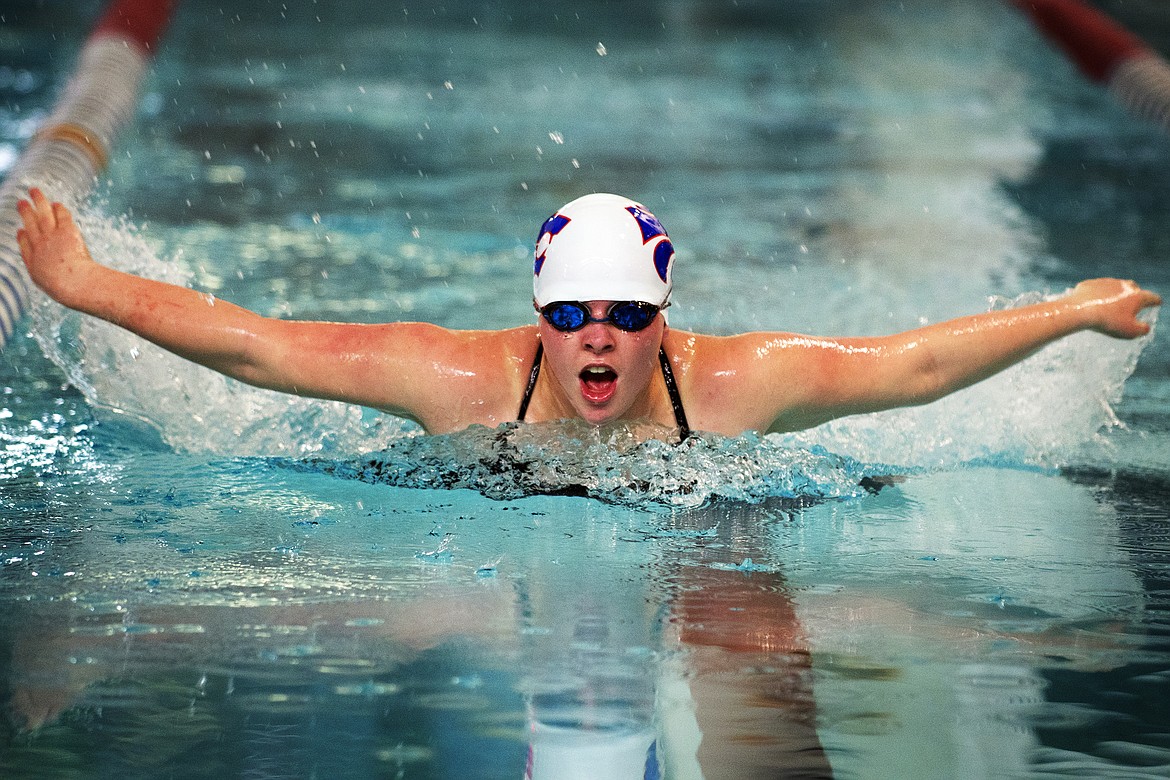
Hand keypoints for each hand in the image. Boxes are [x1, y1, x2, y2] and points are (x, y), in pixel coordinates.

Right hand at [15, 187, 98, 306]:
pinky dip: (58, 209)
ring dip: (38, 201)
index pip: (25, 245)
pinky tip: (57, 203)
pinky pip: (61, 215)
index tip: (21, 230)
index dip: (23, 236)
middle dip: (25, 212)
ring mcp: (52, 237)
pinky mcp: (66, 231)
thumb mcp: (54, 289)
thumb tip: (57, 282)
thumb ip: (51, 280)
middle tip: (22, 202)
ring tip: (34, 190)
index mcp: (34, 262)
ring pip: (42, 214)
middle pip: (30, 224)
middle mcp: (40, 246)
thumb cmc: (69, 292)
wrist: (73, 283)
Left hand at [1069, 278, 1161, 338]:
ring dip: (1115, 294)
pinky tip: (1094, 302)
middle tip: (1133, 303)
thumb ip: (1142, 329)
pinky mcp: (1090, 283)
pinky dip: (1097, 295)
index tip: (1156, 303)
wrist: (1079, 311)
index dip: (1155, 302)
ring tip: (1111, 304)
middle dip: (1135, 294)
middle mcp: (1124, 285)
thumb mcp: (1130, 332)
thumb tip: (1145, 327)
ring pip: (1114, 286)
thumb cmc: (1108, 322)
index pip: (1152, 298)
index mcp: (1137, 296)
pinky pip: (1096, 289)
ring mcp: (1106, 282)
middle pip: (1134, 288)